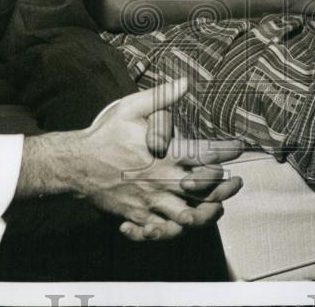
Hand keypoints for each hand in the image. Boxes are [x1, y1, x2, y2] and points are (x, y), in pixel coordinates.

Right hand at [19, 79, 242, 241]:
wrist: (75, 165)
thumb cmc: (105, 135)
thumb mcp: (130, 108)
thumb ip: (161, 96)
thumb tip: (185, 82)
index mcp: (163, 155)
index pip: (205, 155)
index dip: (227, 150)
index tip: (239, 146)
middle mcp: (160, 181)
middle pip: (204, 192)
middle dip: (225, 187)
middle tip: (237, 181)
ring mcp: (149, 202)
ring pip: (187, 218)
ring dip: (207, 214)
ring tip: (218, 207)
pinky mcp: (138, 217)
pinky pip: (163, 232)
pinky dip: (176, 231)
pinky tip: (183, 222)